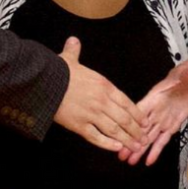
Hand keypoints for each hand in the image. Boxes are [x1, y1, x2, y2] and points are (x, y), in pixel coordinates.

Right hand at [52, 36, 144, 151]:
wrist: (42, 82)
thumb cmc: (56, 71)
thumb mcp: (69, 59)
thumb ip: (74, 51)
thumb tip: (73, 41)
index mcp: (104, 86)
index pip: (127, 102)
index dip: (138, 114)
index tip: (145, 122)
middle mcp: (101, 101)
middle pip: (124, 119)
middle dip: (136, 131)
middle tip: (144, 140)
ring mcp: (91, 114)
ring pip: (114, 130)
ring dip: (127, 140)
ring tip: (135, 147)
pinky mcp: (79, 125)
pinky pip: (97, 137)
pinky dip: (108, 144)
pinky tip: (117, 148)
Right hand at [122, 55, 187, 165]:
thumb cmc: (187, 77)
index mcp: (155, 97)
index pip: (141, 109)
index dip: (133, 120)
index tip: (123, 129)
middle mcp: (156, 111)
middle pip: (141, 127)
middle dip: (131, 139)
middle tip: (120, 152)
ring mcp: (162, 120)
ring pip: (149, 137)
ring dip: (139, 149)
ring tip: (129, 160)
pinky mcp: (170, 127)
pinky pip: (162, 141)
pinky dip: (156, 151)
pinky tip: (148, 160)